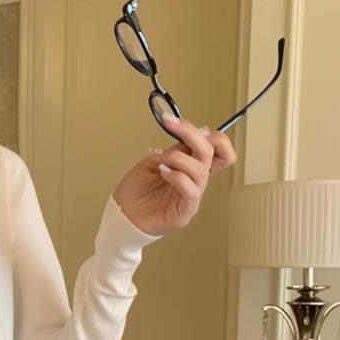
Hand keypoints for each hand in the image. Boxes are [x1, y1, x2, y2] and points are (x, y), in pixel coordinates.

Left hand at [112, 115, 237, 235]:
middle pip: (212, 152)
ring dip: (178, 158)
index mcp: (191, 168)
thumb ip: (175, 151)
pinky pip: (192, 191)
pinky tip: (162, 172)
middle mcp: (195, 181)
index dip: (210, 134)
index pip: (218, 149)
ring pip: (200, 169)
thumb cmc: (135, 192)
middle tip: (171, 124)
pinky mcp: (185, 212)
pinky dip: (177, 176)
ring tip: (159, 160)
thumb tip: (194, 135)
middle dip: (191, 134)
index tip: (184, 123)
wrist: (120, 216)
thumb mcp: (153, 162)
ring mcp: (192, 196)